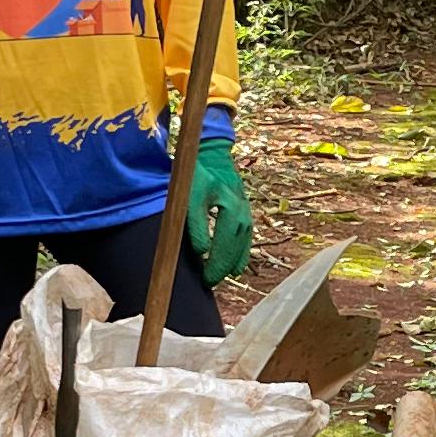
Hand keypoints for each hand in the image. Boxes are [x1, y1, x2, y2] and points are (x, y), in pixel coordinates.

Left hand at [190, 138, 254, 284]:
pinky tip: (235, 265)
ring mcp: (245, 210)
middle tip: (209, 282)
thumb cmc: (196, 175)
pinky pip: (246, 236)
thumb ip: (195, 224)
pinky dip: (240, 252)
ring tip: (223, 276)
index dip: (214, 264)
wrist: (210, 154)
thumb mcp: (189, 197)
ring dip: (233, 261)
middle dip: (223, 267)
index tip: (204, 278)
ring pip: (243, 243)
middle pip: (235, 246)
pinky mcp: (244, 210)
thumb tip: (201, 252)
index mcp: (229, 207)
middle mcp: (242, 210)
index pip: (223, 243)